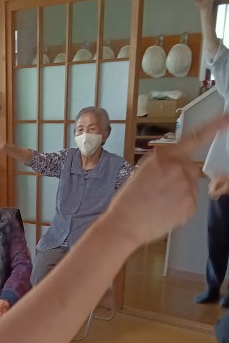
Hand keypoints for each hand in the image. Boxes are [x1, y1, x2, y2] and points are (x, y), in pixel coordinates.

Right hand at [105, 113, 228, 250]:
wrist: (123, 225)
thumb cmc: (127, 202)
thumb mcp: (141, 171)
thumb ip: (163, 163)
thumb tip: (177, 164)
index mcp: (163, 155)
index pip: (195, 137)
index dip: (215, 126)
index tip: (227, 118)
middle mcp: (178, 167)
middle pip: (190, 168)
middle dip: (180, 178)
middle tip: (160, 192)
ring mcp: (186, 186)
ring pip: (190, 187)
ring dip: (179, 194)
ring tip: (158, 204)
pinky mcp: (191, 204)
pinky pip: (190, 203)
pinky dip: (180, 208)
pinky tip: (164, 211)